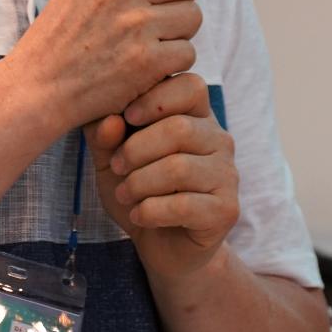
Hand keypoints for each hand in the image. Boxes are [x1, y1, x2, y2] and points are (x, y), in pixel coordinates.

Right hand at [12, 0, 201, 130]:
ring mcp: (135, 26)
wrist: (39, 87)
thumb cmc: (60, 37)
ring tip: (146, 41)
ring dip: (177, 32)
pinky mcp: (147, 62)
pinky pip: (187, 52)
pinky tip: (145, 66)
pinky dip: (171, 63)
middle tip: (156, 14)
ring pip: (192, 16)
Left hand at [86, 71, 239, 278]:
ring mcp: (227, 174)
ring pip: (179, 168)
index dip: (155, 97)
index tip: (126, 116)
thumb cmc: (138, 189)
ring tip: (124, 194)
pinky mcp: (227, 210)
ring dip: (140, 183)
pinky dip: (151, 211)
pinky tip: (139, 216)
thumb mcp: (109, 157)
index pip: (190, 85)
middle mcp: (218, 139)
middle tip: (116, 166)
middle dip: (136, 149)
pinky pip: (185, 205)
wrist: (163, 246)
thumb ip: (103, 134)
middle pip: (179, 129)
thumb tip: (110, 121)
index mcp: (195, 115)